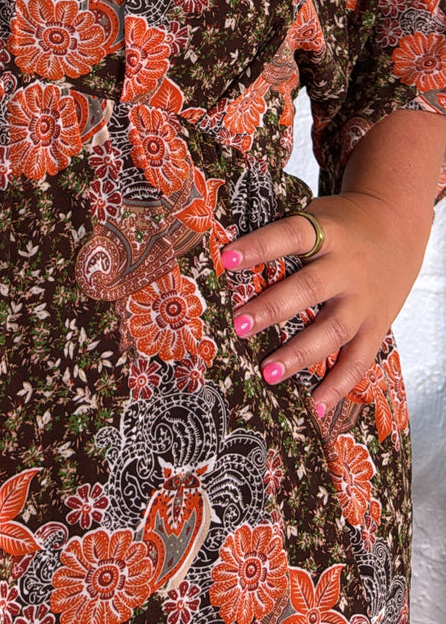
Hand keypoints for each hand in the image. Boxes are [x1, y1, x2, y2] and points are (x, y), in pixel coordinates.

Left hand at [219, 189, 432, 415]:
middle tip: (239, 325)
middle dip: (273, 308)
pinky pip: (359, 360)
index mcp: (328, 231)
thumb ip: (284, 237)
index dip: (260, 246)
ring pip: (333, 329)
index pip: (291, 234)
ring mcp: (364, 300)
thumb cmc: (341, 224)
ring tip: (267, 372)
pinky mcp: (377, 325)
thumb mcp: (316, 216)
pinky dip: (338, 385)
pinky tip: (316, 407)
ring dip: (299, 353)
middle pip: (310, 288)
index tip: (227, 258)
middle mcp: (347, 267)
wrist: (397, 226)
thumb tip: (228, 259)